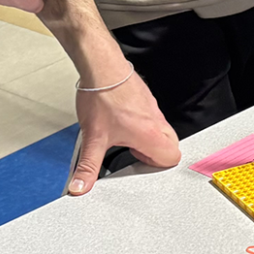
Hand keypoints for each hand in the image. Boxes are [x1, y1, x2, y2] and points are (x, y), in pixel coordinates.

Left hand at [67, 67, 180, 195]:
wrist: (101, 66)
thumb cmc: (101, 96)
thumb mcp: (93, 139)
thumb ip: (87, 167)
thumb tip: (80, 187)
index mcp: (150, 135)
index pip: (172, 158)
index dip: (157, 166)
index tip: (138, 164)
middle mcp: (156, 121)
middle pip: (171, 145)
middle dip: (154, 154)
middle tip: (133, 152)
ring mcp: (152, 108)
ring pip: (162, 130)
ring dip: (147, 138)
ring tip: (124, 136)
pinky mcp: (145, 98)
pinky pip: (152, 117)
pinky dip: (141, 123)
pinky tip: (121, 120)